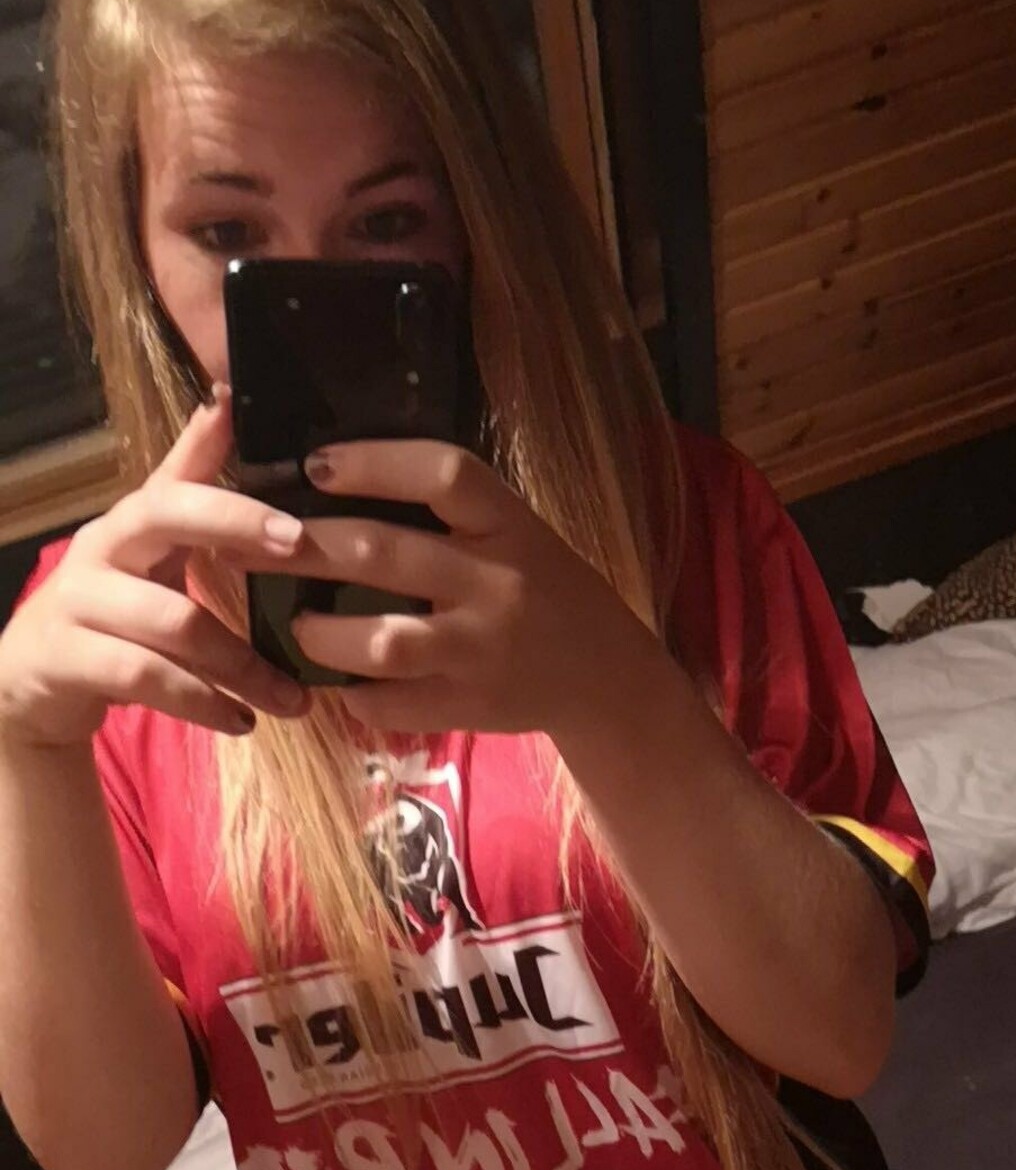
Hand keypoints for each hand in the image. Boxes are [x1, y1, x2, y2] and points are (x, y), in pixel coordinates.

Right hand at [0, 394, 311, 751]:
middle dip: (237, 526)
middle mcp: (99, 547)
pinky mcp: (65, 658)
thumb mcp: (154, 552)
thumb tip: (227, 405)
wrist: (33, 680)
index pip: (178, 482)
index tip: (292, 498)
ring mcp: (77, 602)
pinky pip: (147, 677)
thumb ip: (192, 489)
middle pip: (165, 518)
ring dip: (243, 666)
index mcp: (130, 520)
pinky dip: (203, 703)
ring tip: (293, 698)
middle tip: (301, 548)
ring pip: (173, 621)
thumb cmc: (113, 610)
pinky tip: (241, 722)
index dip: (232, 482)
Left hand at [289, 439, 669, 737]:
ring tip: (298, 626)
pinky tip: (339, 684)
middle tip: (258, 547)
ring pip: (385, 640)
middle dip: (309, 548)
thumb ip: (447, 512)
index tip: (314, 463)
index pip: (442, 473)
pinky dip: (355, 696)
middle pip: (387, 553)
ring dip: (323, 634)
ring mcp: (482, 650)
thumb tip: (335, 483)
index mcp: (509, 524)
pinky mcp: (471, 706)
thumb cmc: (540, 587)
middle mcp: (496, 583)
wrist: (603, 673)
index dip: (373, 463)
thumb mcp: (513, 533)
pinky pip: (395, 704)